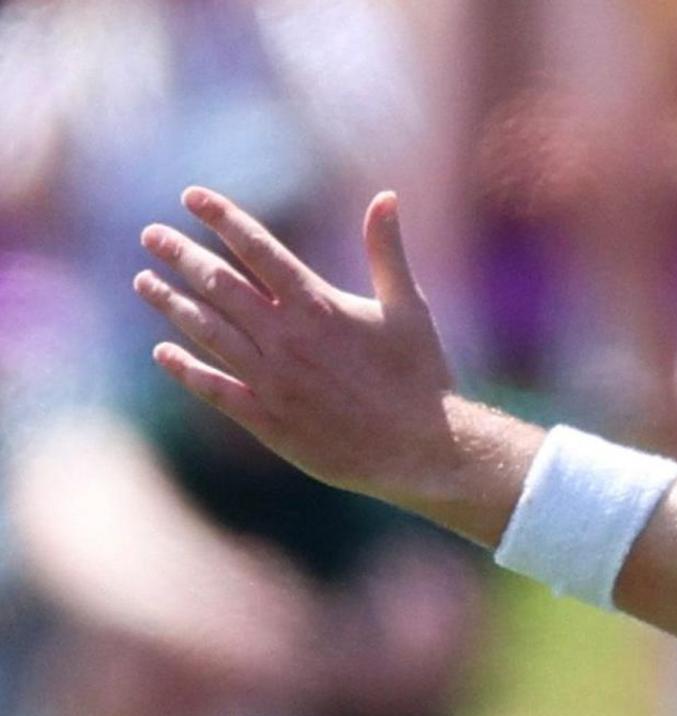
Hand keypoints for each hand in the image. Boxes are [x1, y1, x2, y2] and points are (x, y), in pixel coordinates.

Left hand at [134, 190, 494, 527]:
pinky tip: (163, 352)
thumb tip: (386, 196)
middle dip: (180, 254)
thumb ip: (386, 251)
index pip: (257, 249)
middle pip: (219, 284)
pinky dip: (185, 369)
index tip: (192, 197)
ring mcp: (273, 379)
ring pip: (207, 331)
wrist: (424, 450)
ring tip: (144, 282)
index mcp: (319, 306)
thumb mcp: (409, 307)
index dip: (222, 218)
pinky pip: (214, 388)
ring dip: (171, 303)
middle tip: (151, 234)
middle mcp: (287, 337)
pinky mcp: (269, 419)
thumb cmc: (421, 377)